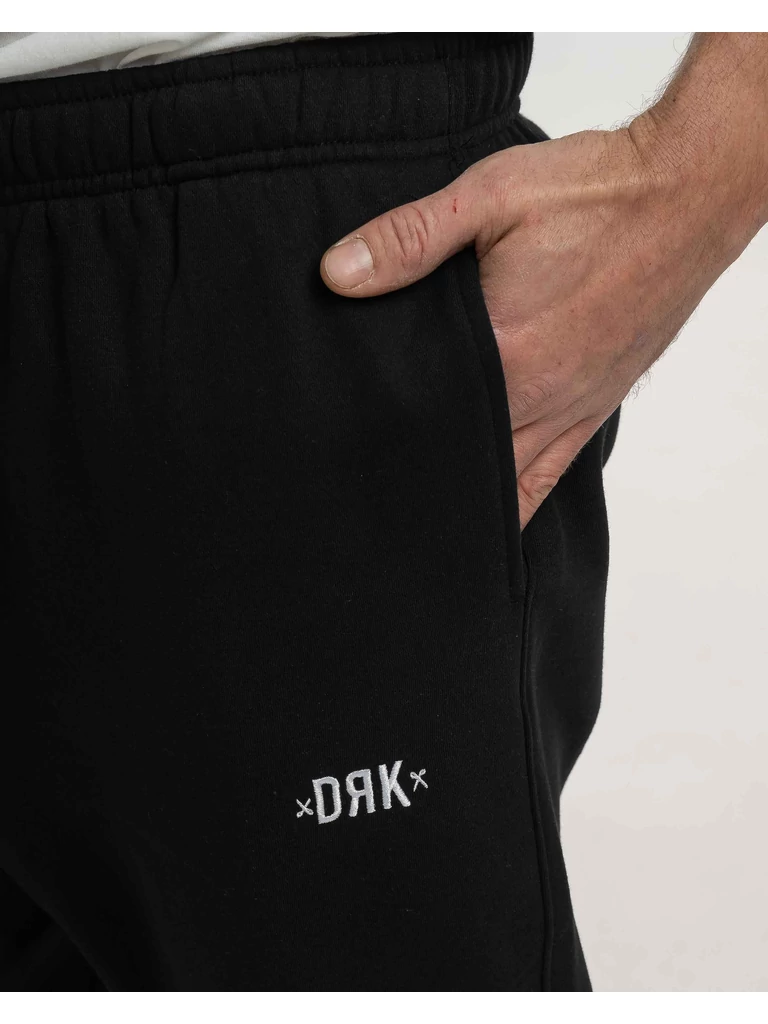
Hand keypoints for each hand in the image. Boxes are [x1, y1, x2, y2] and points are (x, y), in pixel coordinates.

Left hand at [319, 118, 754, 527]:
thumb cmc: (597, 192)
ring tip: (412, 504)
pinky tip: (483, 516)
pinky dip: (512, 502)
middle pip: (456, 460)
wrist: (686, 194)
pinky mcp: (595, 409)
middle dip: (409, 467)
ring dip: (457, 492)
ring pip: (499, 484)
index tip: (339, 438)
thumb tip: (337, 273)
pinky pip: (546, 480)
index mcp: (504, 350)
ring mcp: (570, 410)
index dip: (374, 429)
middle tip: (363, 474)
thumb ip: (409, 240)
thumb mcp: (489, 196)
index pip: (418, 413)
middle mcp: (538, 396)